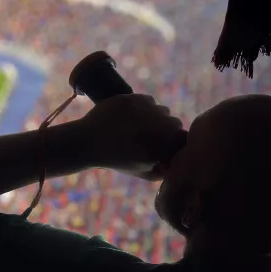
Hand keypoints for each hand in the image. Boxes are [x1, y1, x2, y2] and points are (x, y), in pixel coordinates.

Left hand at [68, 94, 185, 179]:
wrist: (87, 141)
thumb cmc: (116, 159)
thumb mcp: (140, 172)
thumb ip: (162, 172)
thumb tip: (177, 165)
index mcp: (159, 147)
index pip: (183, 138)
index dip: (175, 141)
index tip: (165, 144)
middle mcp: (155, 128)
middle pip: (175, 123)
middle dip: (166, 129)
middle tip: (150, 135)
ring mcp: (144, 111)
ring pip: (162, 110)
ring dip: (155, 117)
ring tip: (138, 126)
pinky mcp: (133, 99)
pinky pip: (149, 101)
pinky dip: (144, 107)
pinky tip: (132, 116)